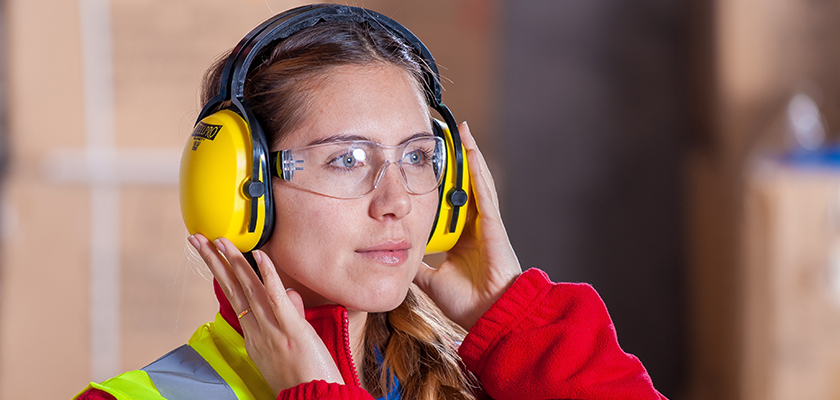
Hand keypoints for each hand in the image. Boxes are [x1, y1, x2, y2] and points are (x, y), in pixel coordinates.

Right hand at [188, 234, 343, 395]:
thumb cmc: (304, 378)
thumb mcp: (289, 345)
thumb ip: (289, 315)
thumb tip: (290, 294)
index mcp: (254, 336)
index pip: (235, 297)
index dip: (222, 273)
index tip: (211, 254)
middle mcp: (257, 331)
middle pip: (233, 289)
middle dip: (214, 262)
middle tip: (198, 239)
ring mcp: (272, 330)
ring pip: (249, 290)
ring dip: (233, 261)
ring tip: (219, 240)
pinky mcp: (292, 330)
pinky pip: (277, 299)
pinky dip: (268, 275)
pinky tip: (259, 255)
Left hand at [414, 122, 521, 330]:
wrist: (489, 316)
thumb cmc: (467, 303)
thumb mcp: (431, 279)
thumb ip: (417, 265)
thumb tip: (395, 256)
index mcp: (462, 238)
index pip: (450, 203)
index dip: (443, 183)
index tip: (431, 164)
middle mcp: (475, 226)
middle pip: (464, 186)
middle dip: (457, 161)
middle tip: (446, 136)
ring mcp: (486, 223)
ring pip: (476, 183)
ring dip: (469, 156)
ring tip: (462, 132)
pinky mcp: (493, 224)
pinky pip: (484, 192)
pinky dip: (477, 171)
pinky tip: (471, 152)